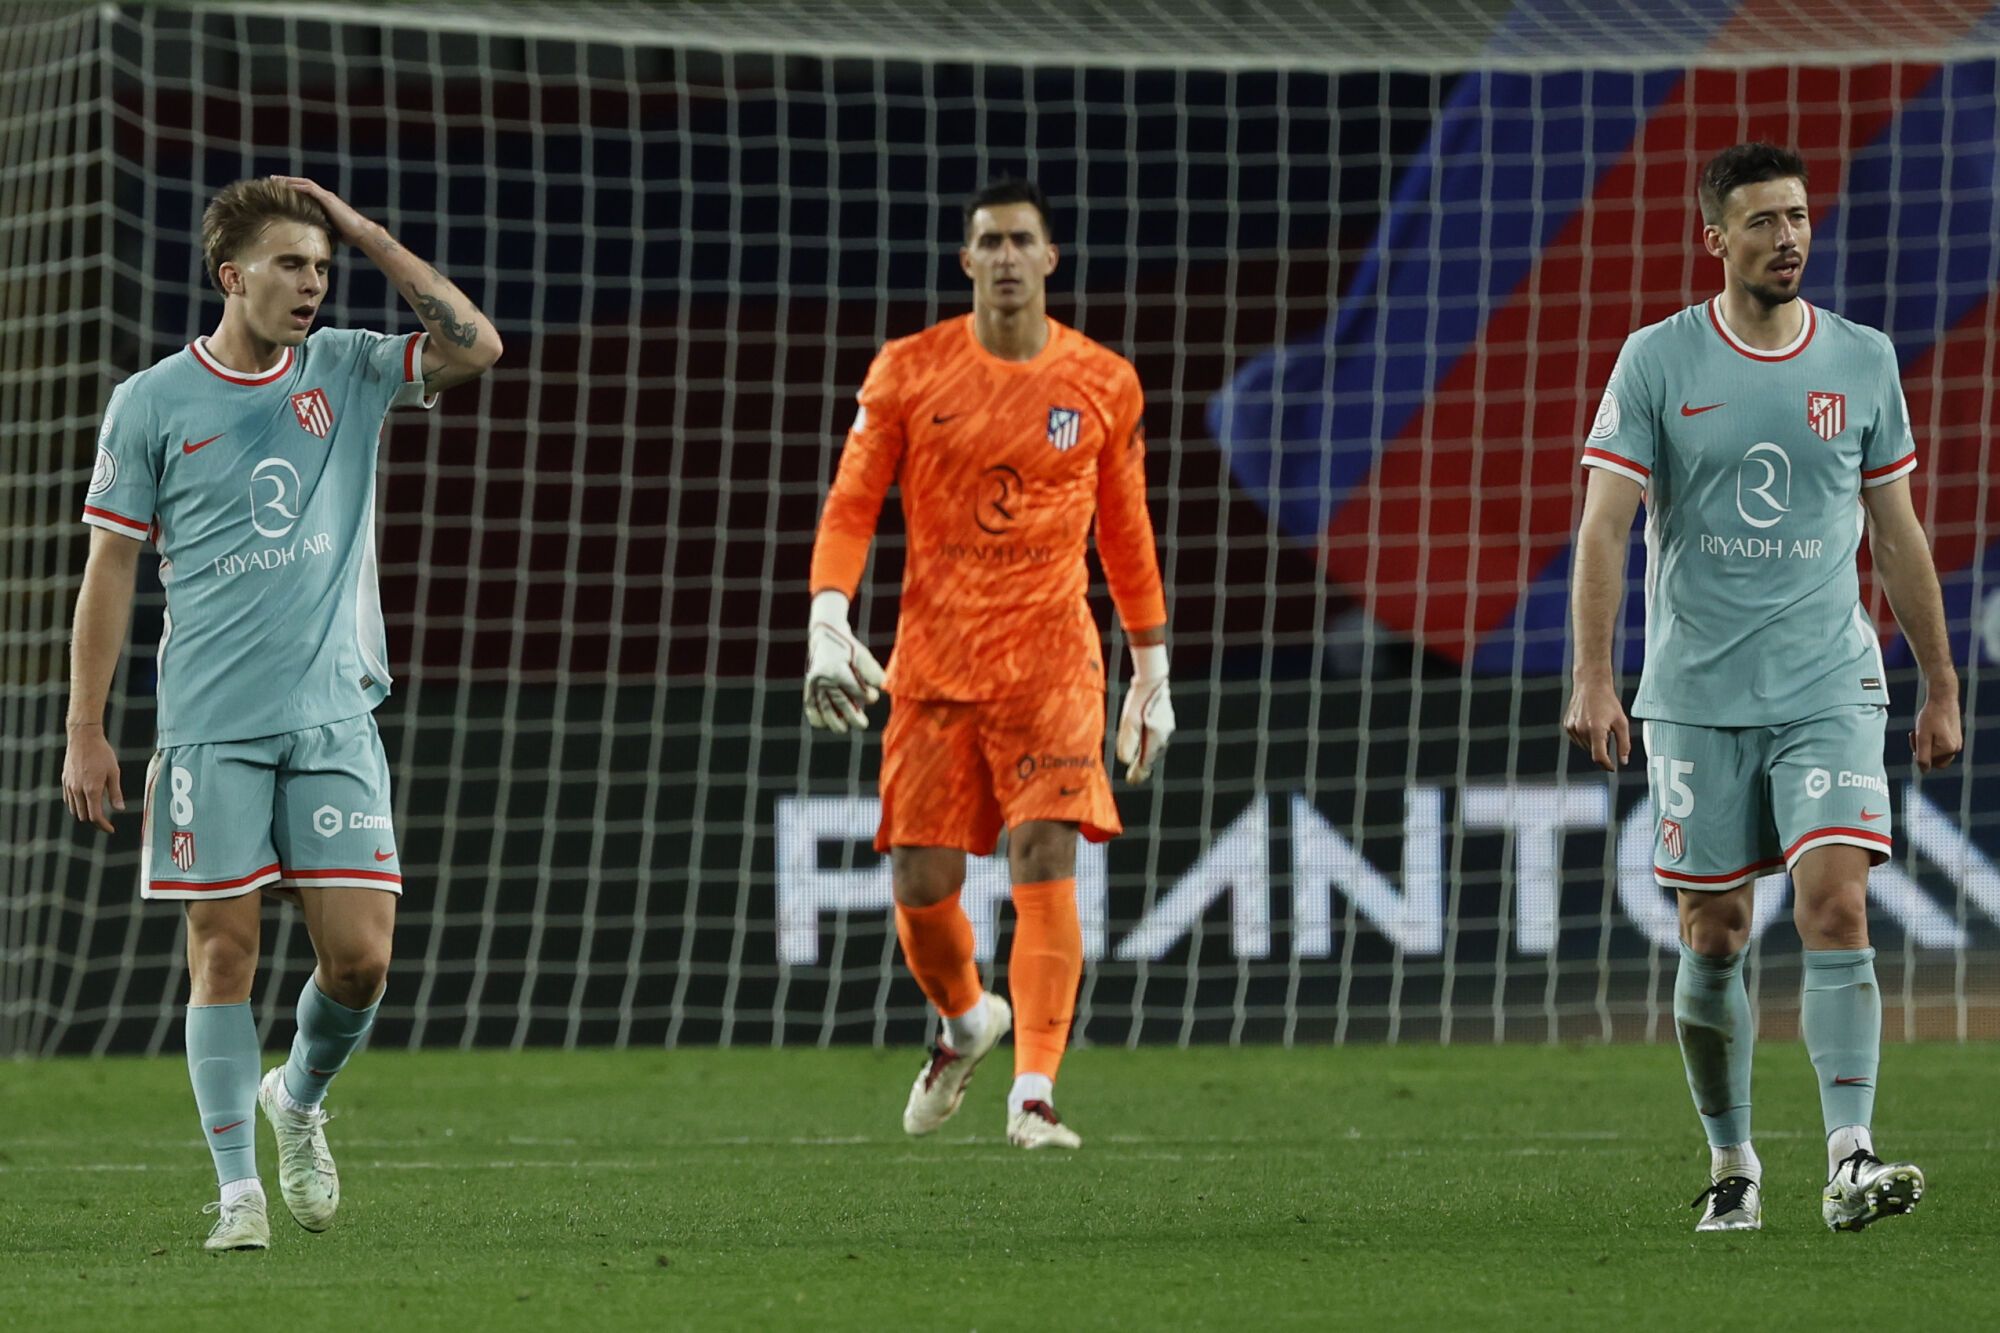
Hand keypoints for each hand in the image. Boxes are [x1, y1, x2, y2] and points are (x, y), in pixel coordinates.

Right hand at [62, 723, 123, 833]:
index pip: (95, 816)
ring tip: (97, 811)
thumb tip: (119, 809)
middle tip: (106, 822)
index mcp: (92, 790)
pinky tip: (86, 801)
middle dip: (95, 821)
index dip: (103, 825)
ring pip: (74, 809)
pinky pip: (69, 799)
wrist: (83, 738)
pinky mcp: (65, 780)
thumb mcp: (114, 772)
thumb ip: (115, 793)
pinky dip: (77, 805)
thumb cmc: (102, 753)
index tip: (111, 829)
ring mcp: (69, 785)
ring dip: (85, 814)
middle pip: (84, 816)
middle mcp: (78, 790)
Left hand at [270, 175, 373, 244]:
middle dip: (287, 181)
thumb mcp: (330, 231)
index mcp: (326, 203)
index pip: (306, 192)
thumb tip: (310, 240)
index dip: (292, 189)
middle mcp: (325, 196)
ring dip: (289, 180)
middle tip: (272, 180)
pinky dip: (296, 185)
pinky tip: (285, 185)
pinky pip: (309, 188)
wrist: (361, 233)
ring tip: (274, 179)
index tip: (279, 189)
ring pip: (304, 183)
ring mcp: (326, 196)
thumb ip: (320, 229)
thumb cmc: (349, 236)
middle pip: (302, 184)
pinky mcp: (327, 198)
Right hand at [803, 591, 885, 733]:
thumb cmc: (848, 648)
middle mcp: (824, 678)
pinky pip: (810, 706)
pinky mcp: (809, 687)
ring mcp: (814, 684)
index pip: (855, 690)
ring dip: (835, 723)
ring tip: (845, 728)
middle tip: (863, 725)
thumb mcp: (862, 655)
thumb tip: (883, 685)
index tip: (873, 696)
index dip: (867, 696)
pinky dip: (817, 718)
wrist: (825, 636)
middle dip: (854, 718)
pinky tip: (825, 724)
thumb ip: (872, 671)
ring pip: (824, 709)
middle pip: (840, 704)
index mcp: (837, 669)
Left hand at [1117, 644, 1173, 782]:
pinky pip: (1158, 737)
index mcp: (1155, 738)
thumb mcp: (1129, 720)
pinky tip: (1146, 743)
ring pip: (1156, 746)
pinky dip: (1151, 745)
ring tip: (1140, 763)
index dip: (1138, 773)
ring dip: (1148, 755)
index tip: (1131, 781)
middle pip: (1153, 756)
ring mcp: (1167, 726)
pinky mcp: (1166, 718)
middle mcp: (1164, 734)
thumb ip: (1127, 741)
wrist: (1153, 678)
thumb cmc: (1139, 699)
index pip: (1146, 762)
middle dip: (1143, 767)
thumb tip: (1124, 761)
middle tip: (1134, 777)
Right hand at [1563, 677, 1629, 771]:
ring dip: (1593, 742)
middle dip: (1602, 747)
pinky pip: (1578, 740)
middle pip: (1593, 751)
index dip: (1606, 765)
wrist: (1591, 685)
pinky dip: (1585, 737)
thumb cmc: (1607, 701)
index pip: (1599, 757)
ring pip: (1585, 747)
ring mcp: (1572, 728)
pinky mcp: (1567, 726)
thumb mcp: (1622, 722)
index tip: (1612, 767)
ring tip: (1598, 724)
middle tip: (1608, 732)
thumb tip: (1623, 760)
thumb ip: (1624, 744)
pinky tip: (1590, 723)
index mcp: (1596, 729)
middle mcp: (1581, 730)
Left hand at [1911, 691, 1962, 771]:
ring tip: (1921, 730)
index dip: (1919, 753)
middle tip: (1916, 734)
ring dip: (1926, 744)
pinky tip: (1928, 728)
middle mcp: (1956, 748)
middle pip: (1934, 759)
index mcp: (1949, 749)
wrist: (1942, 698)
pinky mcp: (1955, 737)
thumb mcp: (1922, 736)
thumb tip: (1924, 771)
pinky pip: (1939, 745)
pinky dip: (1931, 739)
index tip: (1915, 738)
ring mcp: (1957, 743)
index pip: (1929, 763)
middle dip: (1922, 749)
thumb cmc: (1931, 716)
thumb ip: (1922, 755)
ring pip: (1935, 752)